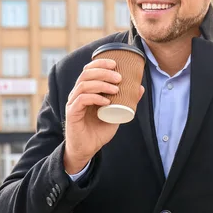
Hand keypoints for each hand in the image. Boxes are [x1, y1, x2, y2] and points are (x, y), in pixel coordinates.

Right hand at [63, 58, 144, 173]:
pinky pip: (81, 100)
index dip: (100, 63)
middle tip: (119, 77)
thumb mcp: (116, 113)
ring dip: (101, 84)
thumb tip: (139, 87)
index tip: (115, 63)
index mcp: (86, 90)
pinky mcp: (72, 113)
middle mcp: (77, 94)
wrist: (87, 149)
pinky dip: (95, 98)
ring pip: (84, 85)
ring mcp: (73, 103)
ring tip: (116, 89)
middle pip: (86, 74)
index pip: (89, 70)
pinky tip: (106, 101)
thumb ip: (125, 101)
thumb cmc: (99, 130)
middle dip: (104, 72)